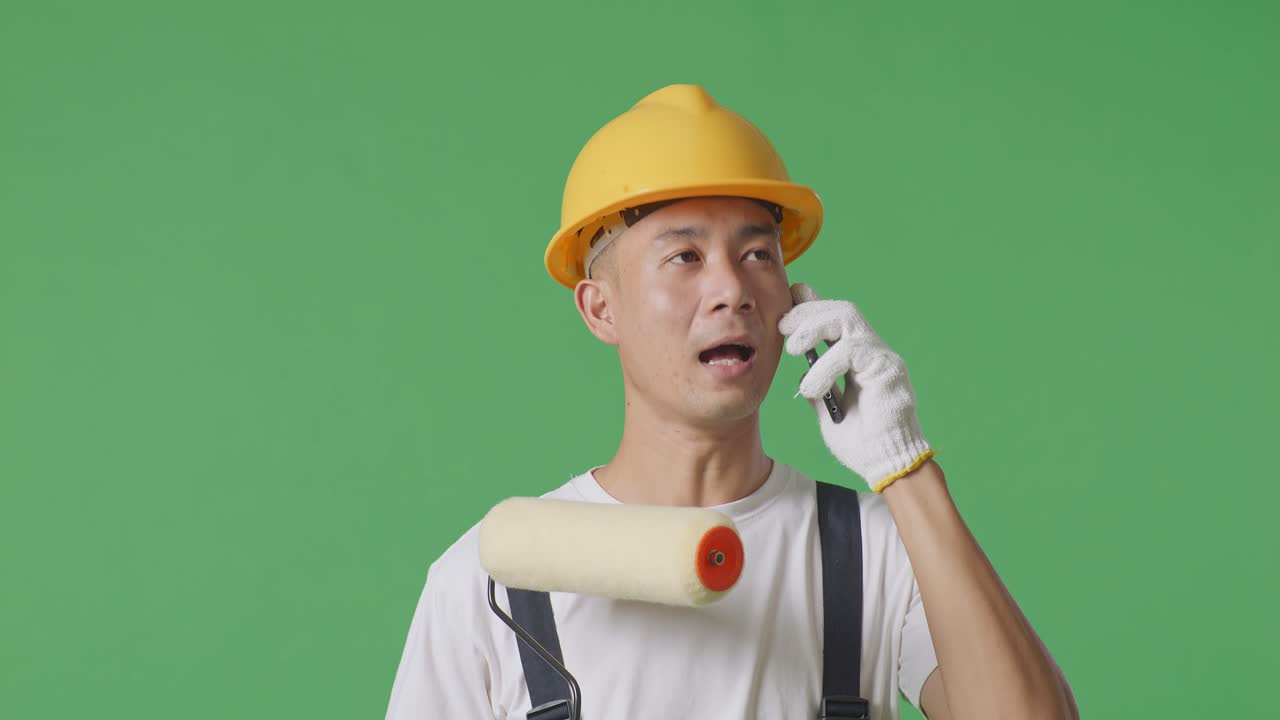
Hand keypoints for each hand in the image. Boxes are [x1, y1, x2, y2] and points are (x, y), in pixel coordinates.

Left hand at [777, 282, 935, 492]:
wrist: (883, 466)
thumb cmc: (860, 443)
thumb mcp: (827, 410)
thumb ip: (817, 387)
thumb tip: (801, 372)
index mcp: (858, 358)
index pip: (836, 319)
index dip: (811, 305)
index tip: (787, 304)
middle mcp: (871, 351)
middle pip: (841, 310)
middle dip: (807, 311)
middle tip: (783, 326)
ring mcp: (881, 356)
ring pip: (847, 318)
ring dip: (813, 328)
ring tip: (793, 349)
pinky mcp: (887, 368)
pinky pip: (851, 351)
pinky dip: (825, 366)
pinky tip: (812, 388)